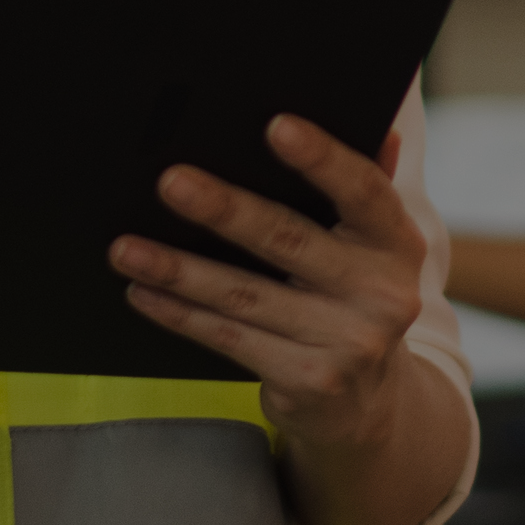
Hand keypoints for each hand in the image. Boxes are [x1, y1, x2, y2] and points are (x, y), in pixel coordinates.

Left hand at [110, 117, 425, 452]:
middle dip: (224, 209)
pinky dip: (181, 314)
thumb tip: (383, 123)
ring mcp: (348, 344)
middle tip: (169, 181)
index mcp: (399, 242)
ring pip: (246, 296)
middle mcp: (383, 294)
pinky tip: (143, 290)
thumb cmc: (356, 294)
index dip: (322, 157)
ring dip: (179, 269)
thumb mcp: (375, 243)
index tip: (275, 125)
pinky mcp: (307, 383)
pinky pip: (230, 339)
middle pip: (289, 241)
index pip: (364, 190)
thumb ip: (370, 183)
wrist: (372, 401)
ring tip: (125, 247)